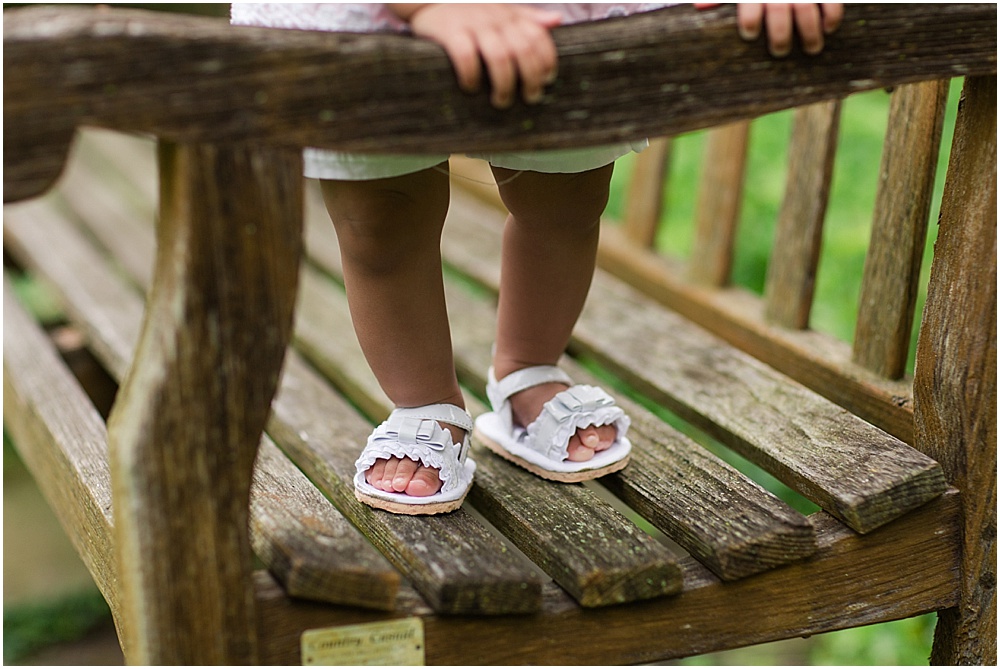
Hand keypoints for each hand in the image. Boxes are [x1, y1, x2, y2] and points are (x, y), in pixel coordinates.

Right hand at [391, 4, 561, 108]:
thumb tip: (557, 20)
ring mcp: (472, 24)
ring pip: (499, 57)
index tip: (545, 81)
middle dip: (530, 78)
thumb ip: (528, 17)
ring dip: (504, 84)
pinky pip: (465, 56)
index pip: (538, 37)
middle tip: (529, 98)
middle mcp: (495, 18)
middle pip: (523, 50)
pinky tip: (471, 88)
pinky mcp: (450, 32)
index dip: (546, 61)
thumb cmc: (470, 10)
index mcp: (510, 15)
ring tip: (501, 100)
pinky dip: (471, 76)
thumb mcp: (501, 9)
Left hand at [697, 3, 843, 56]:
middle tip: (780, 51)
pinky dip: (832, 14)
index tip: (749, 34)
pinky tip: (829, 29)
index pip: (749, 2)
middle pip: (780, 11)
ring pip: (807, 10)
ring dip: (811, 31)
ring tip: (811, 50)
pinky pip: (832, 1)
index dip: (749, 17)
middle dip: (781, 33)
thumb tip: (700, 7)